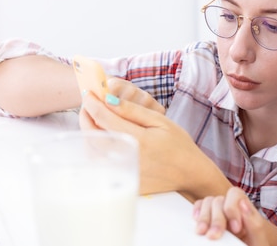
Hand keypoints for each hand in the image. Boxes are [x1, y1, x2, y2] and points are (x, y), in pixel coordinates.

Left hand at [78, 82, 229, 197]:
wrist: (190, 174)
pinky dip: (94, 150)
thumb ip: (133, 111)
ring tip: (92, 120)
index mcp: (138, 139)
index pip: (104, 117)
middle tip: (88, 105)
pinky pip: (99, 165)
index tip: (89, 94)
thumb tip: (109, 100)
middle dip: (86, 117)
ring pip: (92, 151)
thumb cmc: (179, 145)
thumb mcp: (160, 121)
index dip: (93, 103)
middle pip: (93, 135)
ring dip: (87, 133)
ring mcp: (123, 172)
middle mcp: (127, 157)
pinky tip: (100, 140)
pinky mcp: (122, 182)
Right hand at [193, 187, 268, 245]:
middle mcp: (229, 206)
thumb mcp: (258, 238)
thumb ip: (255, 222)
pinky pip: (199, 207)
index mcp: (244, 208)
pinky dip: (197, 212)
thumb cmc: (254, 245)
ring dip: (204, 217)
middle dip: (217, 219)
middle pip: (218, 200)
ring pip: (207, 203)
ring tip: (203, 232)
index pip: (235, 194)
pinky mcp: (207, 218)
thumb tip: (243, 204)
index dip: (232, 208)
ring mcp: (217, 211)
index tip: (235, 229)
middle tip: (214, 235)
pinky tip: (197, 224)